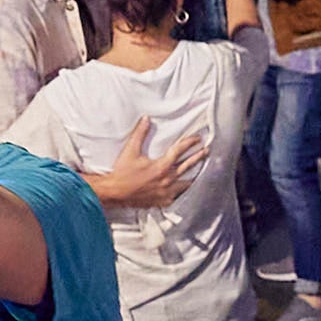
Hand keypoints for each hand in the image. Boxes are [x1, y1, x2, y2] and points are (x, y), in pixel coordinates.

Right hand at [83, 118, 209, 207]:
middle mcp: (166, 180)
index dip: (189, 143)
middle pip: (187, 166)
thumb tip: (146, 119)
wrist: (115, 193)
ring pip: (186, 183)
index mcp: (161, 167)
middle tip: (205, 150)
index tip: (197, 138)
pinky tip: (185, 188)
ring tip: (200, 170)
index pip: (179, 151)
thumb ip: (140, 134)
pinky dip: (182, 190)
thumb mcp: (130, 151)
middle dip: (197, 157)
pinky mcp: (162, 201)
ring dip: (193, 175)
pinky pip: (177, 196)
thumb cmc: (122, 173)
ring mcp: (166, 192)